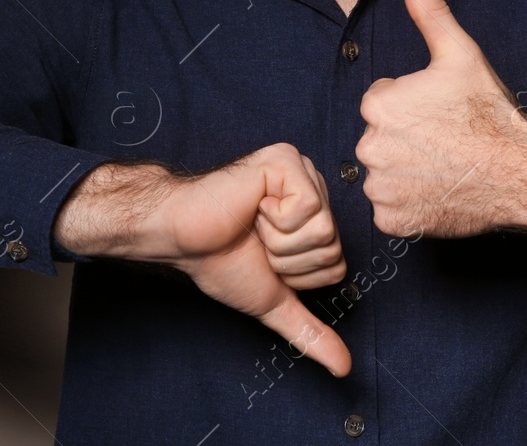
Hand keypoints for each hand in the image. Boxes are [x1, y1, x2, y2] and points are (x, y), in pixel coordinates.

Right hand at [153, 143, 351, 376]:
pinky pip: (308, 207)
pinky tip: (253, 206)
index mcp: (316, 216)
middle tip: (257, 240)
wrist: (183, 236)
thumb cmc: (222, 260)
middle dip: (289, 258)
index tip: (265, 257)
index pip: (338, 265)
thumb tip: (343, 367)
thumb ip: (309, 330)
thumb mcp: (274, 299)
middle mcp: (315, 189)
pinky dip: (275, 219)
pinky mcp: (287, 159)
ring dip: (279, 241)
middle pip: (333, 247)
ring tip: (254, 223)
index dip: (298, 274)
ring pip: (323, 230)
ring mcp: (303, 170)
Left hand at [356, 0, 526, 258]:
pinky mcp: (393, 222)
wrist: (520, 173)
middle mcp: (370, 148)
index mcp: (378, 105)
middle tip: (445, 140)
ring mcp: (381, 189)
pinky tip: (437, 191)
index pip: (382, 102)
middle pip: (380, 138)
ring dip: (405, 171)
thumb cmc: (489, 113)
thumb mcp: (459, 53)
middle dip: (405, 138)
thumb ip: (429, 12)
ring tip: (443, 165)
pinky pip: (390, 209)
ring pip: (384, 174)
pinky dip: (409, 205)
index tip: (440, 113)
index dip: (413, 105)